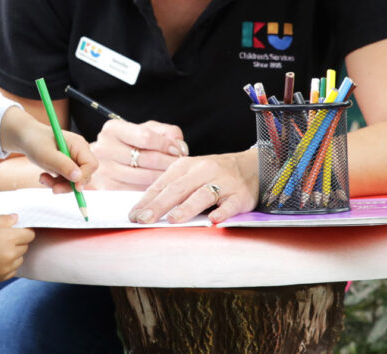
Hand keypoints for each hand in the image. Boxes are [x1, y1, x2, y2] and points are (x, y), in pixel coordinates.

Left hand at [0, 107, 97, 193]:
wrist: (26, 138)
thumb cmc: (36, 142)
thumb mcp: (47, 155)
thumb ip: (63, 165)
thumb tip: (78, 178)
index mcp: (79, 145)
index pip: (91, 164)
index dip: (84, 177)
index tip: (75, 188)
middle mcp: (79, 152)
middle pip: (84, 175)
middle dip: (69, 184)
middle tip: (54, 189)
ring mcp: (73, 160)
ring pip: (74, 181)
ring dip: (59, 184)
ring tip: (42, 179)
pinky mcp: (67, 166)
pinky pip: (66, 181)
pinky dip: (55, 182)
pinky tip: (43, 177)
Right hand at [0, 214, 34, 284]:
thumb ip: (3, 219)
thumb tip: (16, 218)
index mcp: (8, 238)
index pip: (29, 235)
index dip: (25, 230)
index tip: (17, 229)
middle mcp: (10, 254)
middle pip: (25, 247)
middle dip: (18, 241)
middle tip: (5, 238)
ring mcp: (5, 268)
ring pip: (19, 260)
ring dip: (14, 254)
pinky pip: (12, 271)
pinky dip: (8, 265)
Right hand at [86, 119, 188, 190]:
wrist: (106, 160)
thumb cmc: (130, 143)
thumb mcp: (146, 129)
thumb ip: (166, 132)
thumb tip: (178, 147)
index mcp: (113, 129)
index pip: (146, 137)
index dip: (166, 145)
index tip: (177, 150)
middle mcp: (104, 149)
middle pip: (147, 159)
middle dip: (169, 163)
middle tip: (181, 166)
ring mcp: (105, 170)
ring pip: (145, 177)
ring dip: (164, 178)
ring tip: (174, 175)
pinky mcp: (107, 188)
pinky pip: (137, 191)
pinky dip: (153, 190)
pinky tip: (160, 185)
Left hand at [127, 148, 258, 224]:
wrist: (253, 165)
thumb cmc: (215, 173)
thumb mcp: (191, 173)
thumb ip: (172, 187)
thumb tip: (146, 207)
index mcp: (186, 166)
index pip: (163, 184)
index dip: (147, 199)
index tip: (133, 215)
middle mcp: (203, 171)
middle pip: (178, 188)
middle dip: (159, 205)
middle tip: (144, 219)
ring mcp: (223, 183)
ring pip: (202, 195)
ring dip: (187, 208)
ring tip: (172, 220)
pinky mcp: (240, 196)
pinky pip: (230, 205)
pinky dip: (222, 212)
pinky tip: (213, 220)